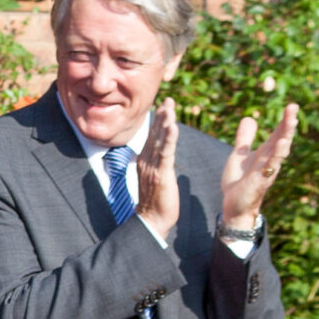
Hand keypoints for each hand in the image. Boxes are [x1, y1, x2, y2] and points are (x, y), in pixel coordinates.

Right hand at [134, 99, 180, 240]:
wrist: (151, 220)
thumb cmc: (156, 201)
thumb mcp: (153, 178)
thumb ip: (154, 164)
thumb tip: (155, 156)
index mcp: (144, 161)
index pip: (152, 136)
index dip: (159, 120)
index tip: (165, 105)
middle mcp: (145, 161)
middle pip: (154, 134)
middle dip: (162, 116)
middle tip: (169, 99)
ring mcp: (152, 167)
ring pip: (159, 140)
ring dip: (165, 122)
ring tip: (170, 107)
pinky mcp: (160, 173)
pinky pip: (165, 153)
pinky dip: (169, 139)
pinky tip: (173, 127)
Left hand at [222, 104, 299, 228]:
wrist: (234, 206)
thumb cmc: (240, 182)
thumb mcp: (239, 156)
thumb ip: (244, 139)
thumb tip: (249, 118)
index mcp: (265, 153)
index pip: (277, 133)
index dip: (284, 120)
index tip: (292, 106)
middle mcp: (270, 159)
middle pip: (282, 138)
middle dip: (288, 123)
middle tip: (294, 107)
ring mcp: (267, 170)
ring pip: (280, 150)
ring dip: (286, 135)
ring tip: (291, 120)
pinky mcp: (261, 180)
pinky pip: (271, 166)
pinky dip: (277, 154)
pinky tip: (282, 143)